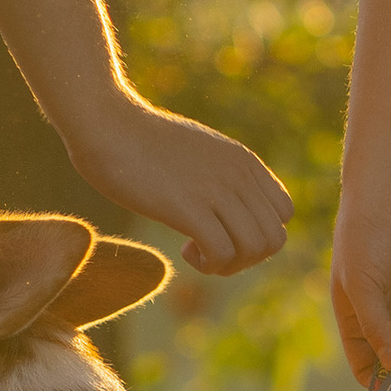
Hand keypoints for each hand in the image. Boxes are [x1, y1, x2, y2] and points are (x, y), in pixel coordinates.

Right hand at [71, 93, 289, 275]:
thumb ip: (221, 173)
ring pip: (255, 249)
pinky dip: (208, 264)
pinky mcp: (187, 207)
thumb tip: (226, 204)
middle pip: (273, 239)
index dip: (258, 233)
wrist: (107, 125)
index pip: (283, 213)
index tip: (226, 230)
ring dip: (229, 264)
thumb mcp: (199, 151)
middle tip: (212, 250)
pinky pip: (222, 253)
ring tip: (198, 252)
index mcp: (244, 162)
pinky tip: (186, 250)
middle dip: (246, 258)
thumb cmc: (143, 141)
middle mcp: (238, 176)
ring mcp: (215, 190)